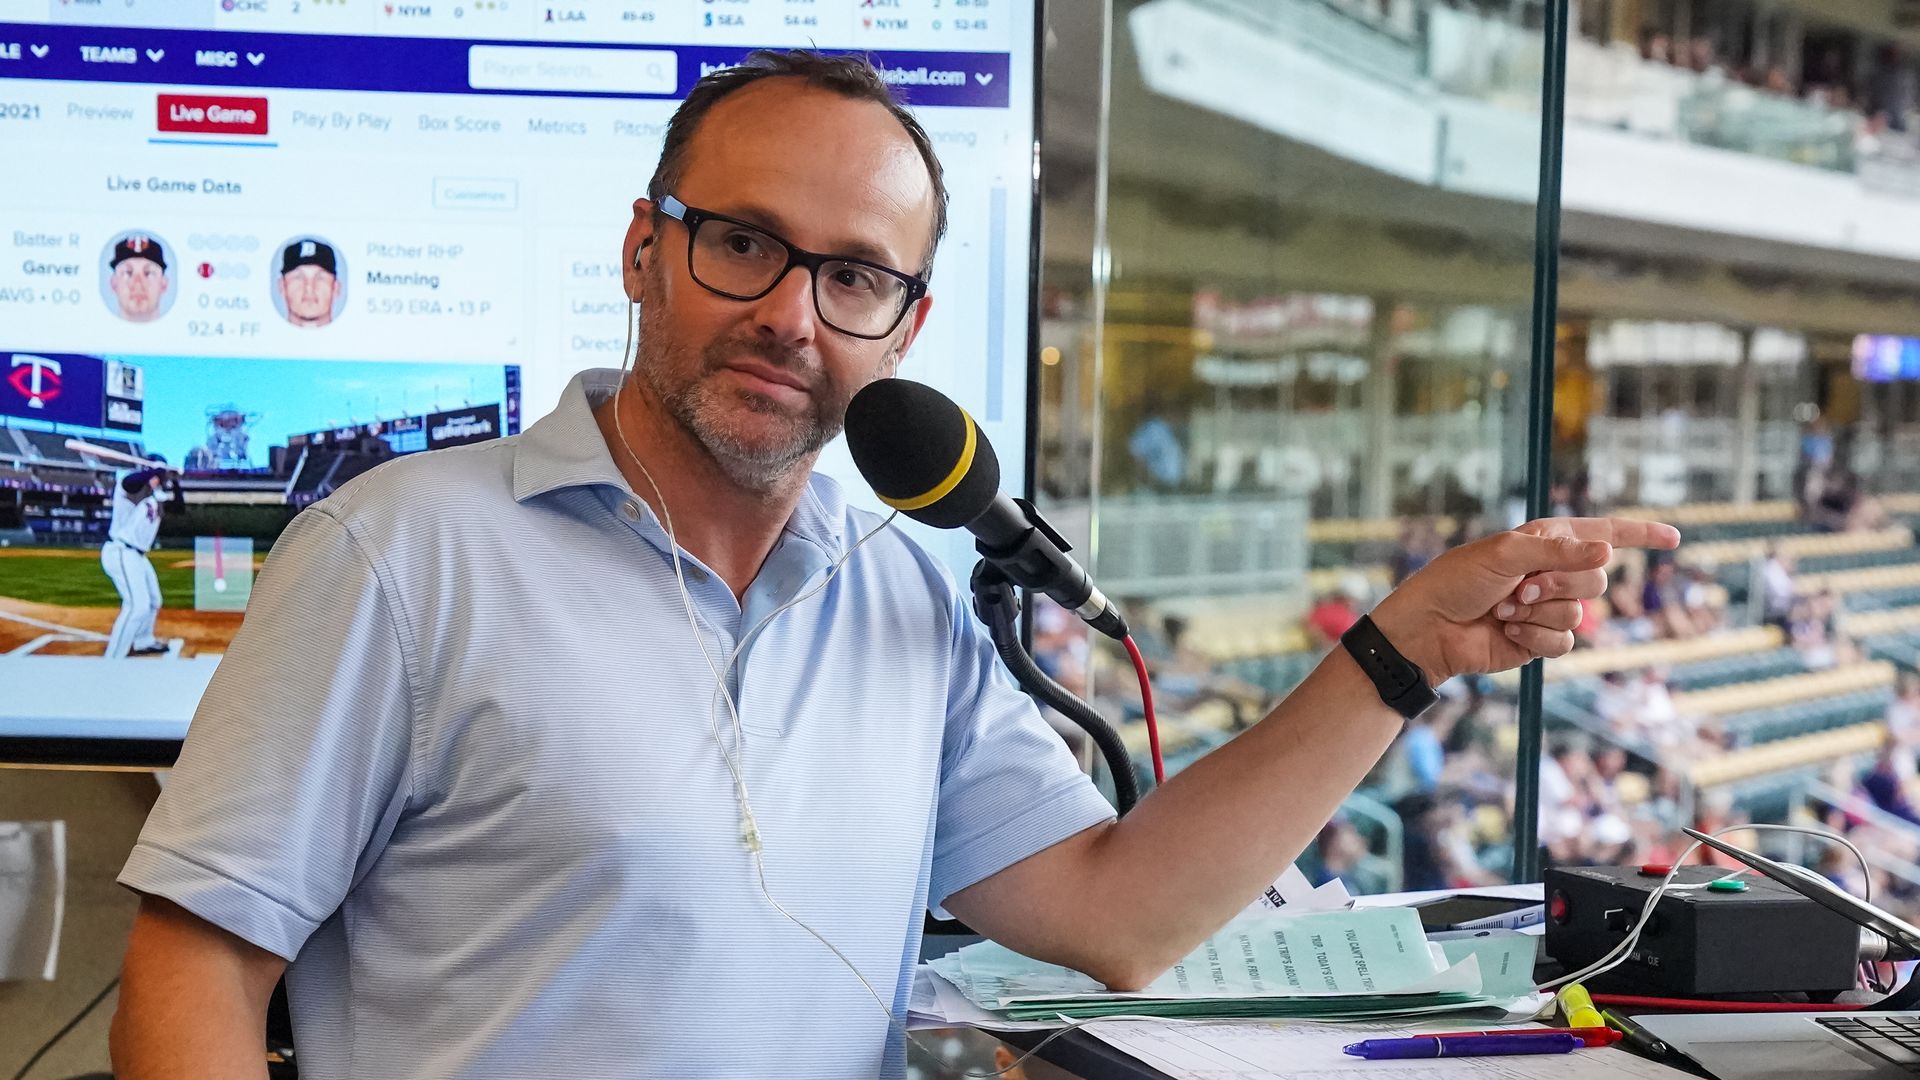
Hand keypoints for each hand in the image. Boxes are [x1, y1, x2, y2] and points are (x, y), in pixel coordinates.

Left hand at [1369, 516, 1681, 683]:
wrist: (1430, 628)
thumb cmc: (1456, 581)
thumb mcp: (1503, 553)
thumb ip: (1557, 551)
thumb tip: (1607, 551)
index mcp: (1546, 541)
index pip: (1603, 533)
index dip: (1639, 534)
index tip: (1675, 537)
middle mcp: (1552, 572)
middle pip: (1596, 577)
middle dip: (1558, 584)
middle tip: (1518, 588)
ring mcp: (1548, 607)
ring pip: (1580, 612)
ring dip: (1539, 612)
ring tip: (1504, 610)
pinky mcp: (1540, 640)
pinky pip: (1564, 642)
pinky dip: (1534, 638)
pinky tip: (1507, 633)